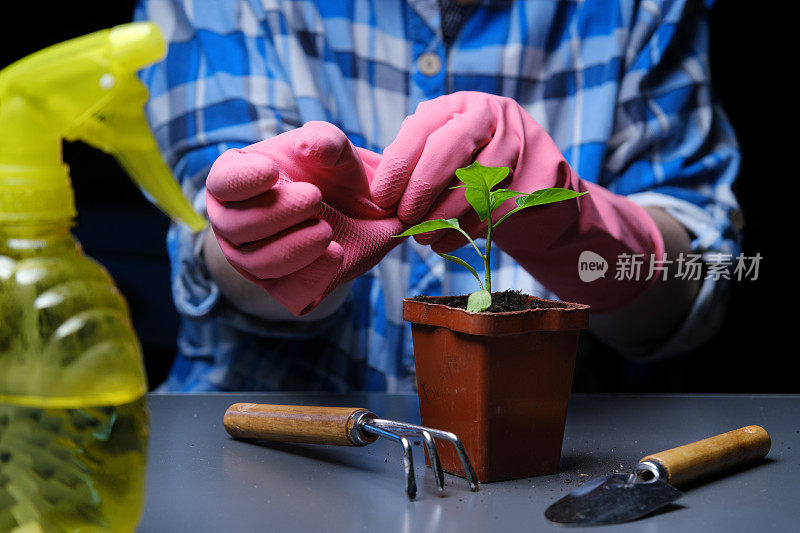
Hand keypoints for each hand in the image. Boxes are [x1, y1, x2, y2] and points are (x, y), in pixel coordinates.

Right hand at [206, 122, 404, 315]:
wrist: (365, 212)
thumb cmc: (334, 173)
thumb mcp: (335, 149)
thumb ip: (325, 140)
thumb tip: (307, 147)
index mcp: (236, 181)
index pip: (222, 183)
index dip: (242, 180)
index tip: (273, 171)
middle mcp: (234, 222)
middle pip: (236, 226)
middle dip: (278, 213)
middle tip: (315, 197)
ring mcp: (252, 258)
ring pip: (257, 264)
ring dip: (295, 247)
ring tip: (327, 230)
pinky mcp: (282, 287)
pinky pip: (288, 292)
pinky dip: (313, 276)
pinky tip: (336, 254)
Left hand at [370, 92, 663, 311]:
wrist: (532, 171)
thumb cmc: (469, 163)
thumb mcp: (441, 148)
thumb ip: (414, 159)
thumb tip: (376, 193)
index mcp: (456, 105)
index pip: (421, 130)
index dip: (397, 166)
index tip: (381, 199)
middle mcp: (489, 115)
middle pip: (450, 148)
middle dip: (421, 189)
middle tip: (403, 220)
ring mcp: (518, 142)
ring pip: (477, 180)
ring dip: (445, 216)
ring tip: (423, 237)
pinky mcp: (537, 174)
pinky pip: (498, 206)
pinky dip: (468, 230)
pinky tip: (447, 243)